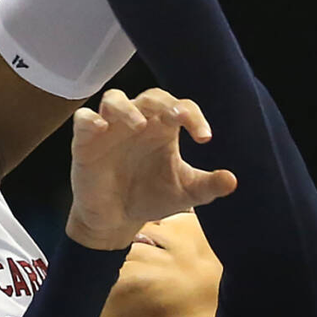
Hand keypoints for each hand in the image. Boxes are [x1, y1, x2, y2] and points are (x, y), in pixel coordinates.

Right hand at [65, 90, 237, 252]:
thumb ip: (207, 186)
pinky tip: (101, 128)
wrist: (116, 220)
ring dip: (126, 108)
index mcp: (164, 129)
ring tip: (139, 125)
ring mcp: (110, 129)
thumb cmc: (150, 198)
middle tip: (176, 117)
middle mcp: (139, 122)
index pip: (182, 108)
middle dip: (164, 103)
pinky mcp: (85, 142)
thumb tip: (232, 180)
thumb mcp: (184, 195)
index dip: (194, 117)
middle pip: (150, 96)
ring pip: (114, 99)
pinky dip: (90, 120)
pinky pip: (84, 120)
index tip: (205, 138)